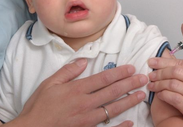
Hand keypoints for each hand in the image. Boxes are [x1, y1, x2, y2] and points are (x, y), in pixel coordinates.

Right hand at [12, 58, 146, 126]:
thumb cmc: (39, 107)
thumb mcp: (49, 83)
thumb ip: (68, 71)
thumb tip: (84, 61)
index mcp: (77, 89)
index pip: (104, 78)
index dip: (119, 72)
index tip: (131, 67)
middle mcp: (85, 103)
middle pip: (112, 91)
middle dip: (130, 84)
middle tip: (143, 78)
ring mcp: (87, 119)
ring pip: (113, 109)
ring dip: (129, 101)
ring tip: (141, 95)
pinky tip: (130, 122)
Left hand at [147, 58, 182, 126]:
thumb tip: (166, 60)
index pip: (181, 63)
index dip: (163, 62)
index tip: (152, 62)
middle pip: (175, 72)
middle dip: (159, 72)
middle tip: (150, 75)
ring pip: (173, 85)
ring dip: (158, 84)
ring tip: (151, 85)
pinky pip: (174, 99)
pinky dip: (163, 95)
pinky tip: (159, 95)